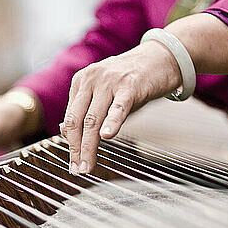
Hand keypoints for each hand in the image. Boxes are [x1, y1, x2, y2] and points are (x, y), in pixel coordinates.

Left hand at [61, 40, 180, 173]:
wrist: (161, 57)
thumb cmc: (132, 80)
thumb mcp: (105, 95)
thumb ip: (87, 112)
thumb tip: (65, 134)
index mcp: (81, 81)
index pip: (70, 118)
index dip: (70, 143)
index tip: (73, 163)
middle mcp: (91, 79)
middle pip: (77, 120)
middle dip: (76, 149)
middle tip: (78, 170)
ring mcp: (110, 81)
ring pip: (93, 119)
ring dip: (89, 146)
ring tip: (88, 165)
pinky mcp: (130, 84)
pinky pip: (118, 107)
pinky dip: (112, 122)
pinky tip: (107, 136)